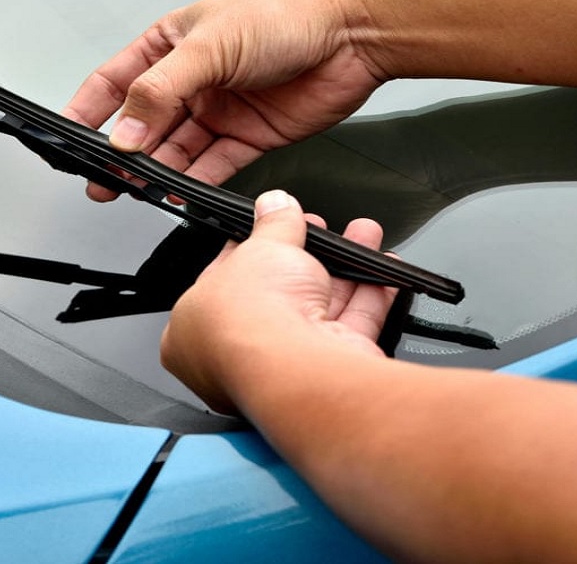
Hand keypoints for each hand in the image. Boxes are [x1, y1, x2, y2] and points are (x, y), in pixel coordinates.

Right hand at [62, 0, 385, 200]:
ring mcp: (217, 110)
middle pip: (143, 123)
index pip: (116, 81)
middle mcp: (192, 79)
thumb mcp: (209, 46)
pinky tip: (177, 193)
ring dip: (155, 171)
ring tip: (135, 189)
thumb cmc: (287, 15)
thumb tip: (124, 131)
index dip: (89, 110)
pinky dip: (192, 182)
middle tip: (102, 179)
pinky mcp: (246, 137)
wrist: (353, 35)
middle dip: (121, 153)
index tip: (68, 137)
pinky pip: (210, 166)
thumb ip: (161, 91)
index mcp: (172, 44)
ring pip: (174, 150)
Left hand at [160, 190, 397, 414]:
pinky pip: (349, 328)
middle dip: (308, 254)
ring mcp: (282, 365)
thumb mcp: (259, 249)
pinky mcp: (325, 372)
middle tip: (320, 229)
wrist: (298, 371)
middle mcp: (236, 352)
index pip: (222, 280)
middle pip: (277, 294)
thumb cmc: (252, 320)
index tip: (275, 228)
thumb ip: (273, 224)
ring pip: (318, 307)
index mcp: (193, 328)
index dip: (252, 249)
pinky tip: (382, 270)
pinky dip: (370, 297)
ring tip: (362, 234)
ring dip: (345, 268)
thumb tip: (274, 204)